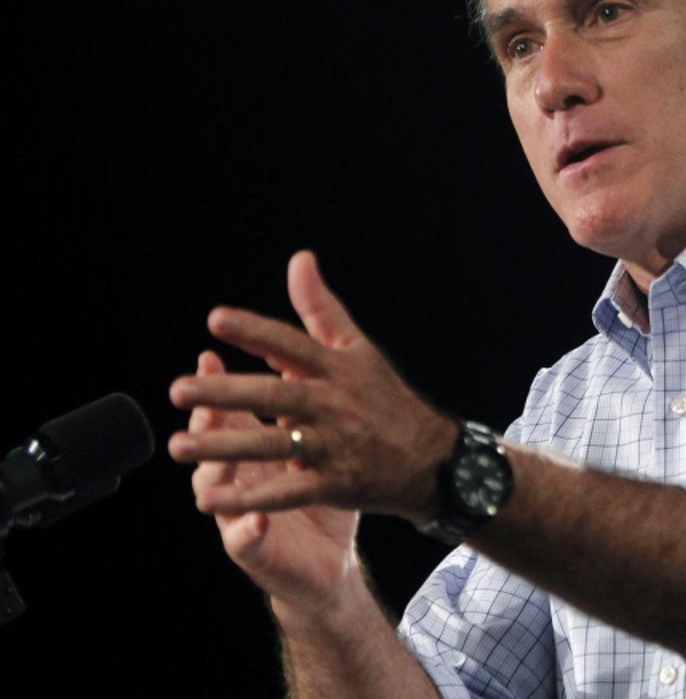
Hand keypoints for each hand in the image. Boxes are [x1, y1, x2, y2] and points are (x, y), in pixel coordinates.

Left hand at [169, 250, 456, 524]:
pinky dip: (248, 499)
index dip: (255, 332)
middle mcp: (334, 404)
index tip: (216, 320)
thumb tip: (299, 259)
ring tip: (179, 446)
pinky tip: (210, 500)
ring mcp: (335, 446)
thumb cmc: (387, 399)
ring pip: (273, 445)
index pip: (291, 344)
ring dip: (224, 447)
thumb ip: (321, 308)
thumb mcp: (359, 349)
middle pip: (274, 396)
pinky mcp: (336, 485)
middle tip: (178, 390)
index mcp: (337, 368)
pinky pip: (287, 492)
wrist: (433, 458)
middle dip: (225, 393)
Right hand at [184, 349, 360, 613]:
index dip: (219, 385)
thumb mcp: (313, 442)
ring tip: (213, 458)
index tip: (210, 355)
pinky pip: (245, 539)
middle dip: (203, 420)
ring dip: (212, 472)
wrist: (331, 560)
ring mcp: (240, 513)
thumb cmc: (320, 492)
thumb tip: (292, 354)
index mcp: (253, 448)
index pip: (229, 411)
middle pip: (212, 443)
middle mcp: (240, 477)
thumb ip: (300, 402)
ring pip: (215, 489)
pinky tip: (256, 518)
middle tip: (193, 399)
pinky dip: (247, 528)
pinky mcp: (254, 550)